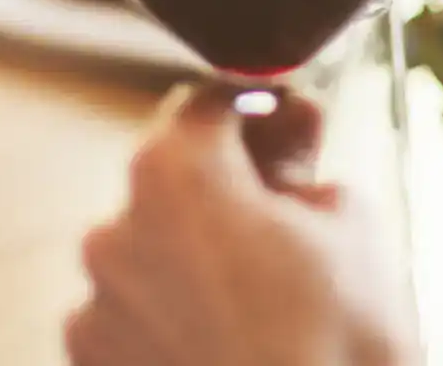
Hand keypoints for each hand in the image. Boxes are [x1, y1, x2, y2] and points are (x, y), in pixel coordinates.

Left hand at [67, 85, 416, 365]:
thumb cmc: (336, 347)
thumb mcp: (351, 227)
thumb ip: (306, 161)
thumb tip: (290, 137)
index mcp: (175, 172)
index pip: (208, 102)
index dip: (259, 106)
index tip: (292, 122)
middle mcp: (115, 226)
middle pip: (176, 176)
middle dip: (231, 184)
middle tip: (291, 207)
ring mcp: (96, 301)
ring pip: (153, 248)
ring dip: (199, 254)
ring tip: (265, 296)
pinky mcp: (91, 361)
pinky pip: (135, 312)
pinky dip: (172, 314)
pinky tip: (227, 338)